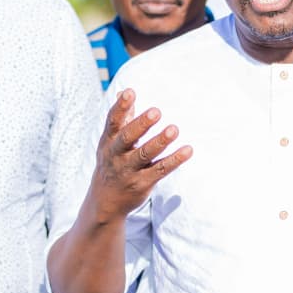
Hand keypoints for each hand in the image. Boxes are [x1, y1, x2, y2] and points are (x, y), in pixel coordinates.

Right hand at [89, 88, 191, 220]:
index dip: (120, 107)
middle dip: (141, 124)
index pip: (113, 121)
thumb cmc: (112, 163)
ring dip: (160, 142)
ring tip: (174, 129)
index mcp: (109, 141)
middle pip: (127, 137)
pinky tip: (188, 150)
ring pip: (144, 155)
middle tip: (156, 111)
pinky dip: (174, 160)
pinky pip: (160, 170)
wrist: (105, 202)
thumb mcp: (110, 142)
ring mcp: (128, 170)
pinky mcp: (142, 183)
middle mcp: (116, 155)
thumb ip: (121, 118)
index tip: (130, 92)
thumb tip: (123, 91)